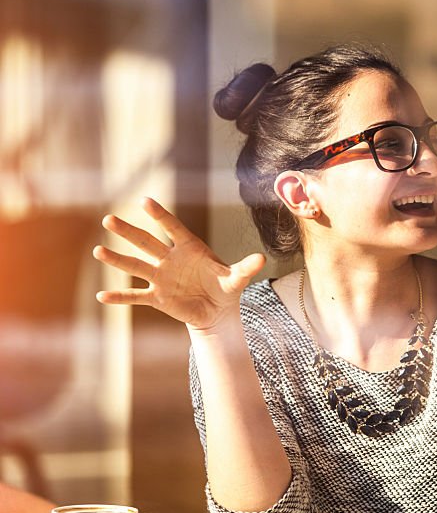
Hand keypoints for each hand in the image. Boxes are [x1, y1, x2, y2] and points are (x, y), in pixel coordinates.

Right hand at [93, 197, 264, 330]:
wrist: (217, 311)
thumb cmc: (226, 288)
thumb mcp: (237, 279)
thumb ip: (245, 268)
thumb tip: (261, 259)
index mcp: (190, 248)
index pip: (173, 228)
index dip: (160, 216)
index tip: (144, 201)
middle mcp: (170, 259)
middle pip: (146, 242)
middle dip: (129, 232)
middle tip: (109, 219)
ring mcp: (161, 278)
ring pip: (136, 266)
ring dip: (117, 259)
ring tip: (98, 251)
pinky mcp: (157, 298)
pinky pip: (135, 296)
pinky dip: (120, 296)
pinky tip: (101, 295)